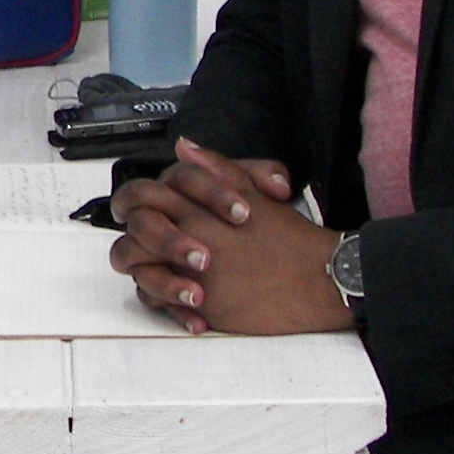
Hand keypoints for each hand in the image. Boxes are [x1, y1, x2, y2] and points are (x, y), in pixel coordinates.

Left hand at [108, 143, 345, 336]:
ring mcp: (192, 275)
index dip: (137, 201)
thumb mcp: (254, 191)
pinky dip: (165, 304)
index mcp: (197, 208)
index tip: (143, 210)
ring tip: (165, 273)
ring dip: (147, 272)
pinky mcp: (202, 306)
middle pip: (136, 234)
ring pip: (141, 272)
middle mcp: (188, 238)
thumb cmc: (289, 237)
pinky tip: (183, 301)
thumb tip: (185, 148)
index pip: (145, 195)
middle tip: (147, 244)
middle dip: (136, 238)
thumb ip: (216, 167)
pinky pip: (162, 306)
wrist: (318, 279)